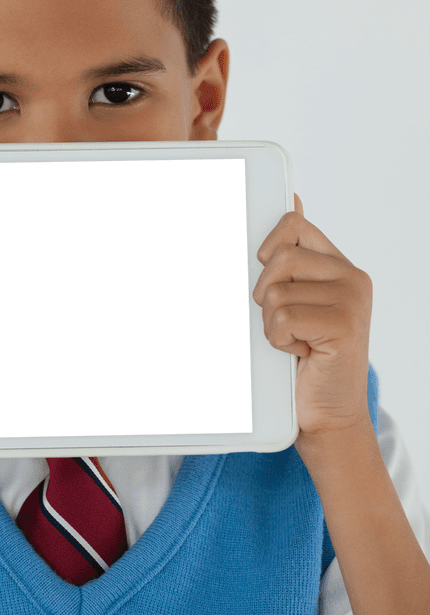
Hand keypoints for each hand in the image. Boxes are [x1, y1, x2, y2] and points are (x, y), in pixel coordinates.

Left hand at [252, 195, 372, 440]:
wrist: (326, 414)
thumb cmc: (303, 358)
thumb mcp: (295, 300)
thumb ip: (292, 258)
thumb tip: (293, 199)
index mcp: (337, 265)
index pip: (292, 224)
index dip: (266, 247)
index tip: (264, 270)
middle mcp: (351, 277)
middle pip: (279, 255)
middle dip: (264, 292)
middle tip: (282, 320)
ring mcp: (351, 299)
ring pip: (276, 291)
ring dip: (271, 323)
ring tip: (293, 340)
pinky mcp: (344, 325)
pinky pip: (283, 318)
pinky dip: (279, 340)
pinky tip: (300, 353)